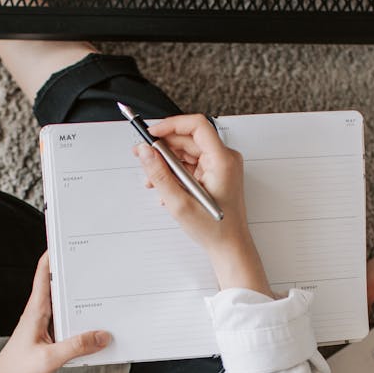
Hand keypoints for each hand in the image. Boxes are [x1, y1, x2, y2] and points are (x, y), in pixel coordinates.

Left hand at [0, 253, 109, 372]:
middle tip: (91, 264)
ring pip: (63, 305)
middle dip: (73, 274)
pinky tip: (90, 327)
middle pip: (57, 286)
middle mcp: (38, 314)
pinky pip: (65, 322)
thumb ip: (77, 346)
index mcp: (35, 311)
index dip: (53, 255)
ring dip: (78, 300)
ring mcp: (42, 325)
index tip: (65, 240)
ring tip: (97, 293)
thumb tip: (102, 335)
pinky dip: (77, 320)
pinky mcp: (46, 337)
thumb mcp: (50, 358)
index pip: (44, 274)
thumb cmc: (16, 371)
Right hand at [134, 114, 271, 295]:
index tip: (152, 133)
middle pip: (189, 138)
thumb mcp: (179, 203)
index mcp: (222, 161)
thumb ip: (159, 174)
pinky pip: (191, 164)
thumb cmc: (215, 230)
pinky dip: (175, 172)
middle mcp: (224, 159)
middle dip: (163, 147)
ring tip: (152, 179)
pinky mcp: (215, 174)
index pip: (197, 125)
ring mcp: (220, 166)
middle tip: (144, 156)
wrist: (229, 247)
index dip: (171, 125)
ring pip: (187, 151)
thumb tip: (145, 152)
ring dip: (167, 162)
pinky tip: (165, 187)